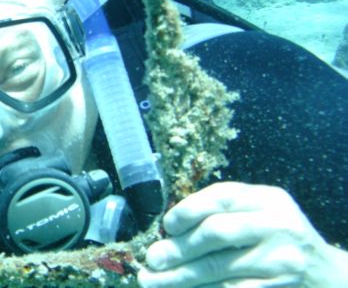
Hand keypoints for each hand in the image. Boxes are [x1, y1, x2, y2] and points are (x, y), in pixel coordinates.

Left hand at [138, 182, 347, 286]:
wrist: (324, 273)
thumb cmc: (276, 236)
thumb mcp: (259, 212)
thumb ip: (223, 211)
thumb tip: (168, 230)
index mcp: (268, 198)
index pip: (222, 197)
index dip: (189, 210)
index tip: (167, 225)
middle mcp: (277, 224)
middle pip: (217, 232)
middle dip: (179, 247)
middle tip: (152, 258)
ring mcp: (280, 259)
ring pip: (219, 268)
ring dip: (180, 276)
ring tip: (153, 280)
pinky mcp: (278, 287)